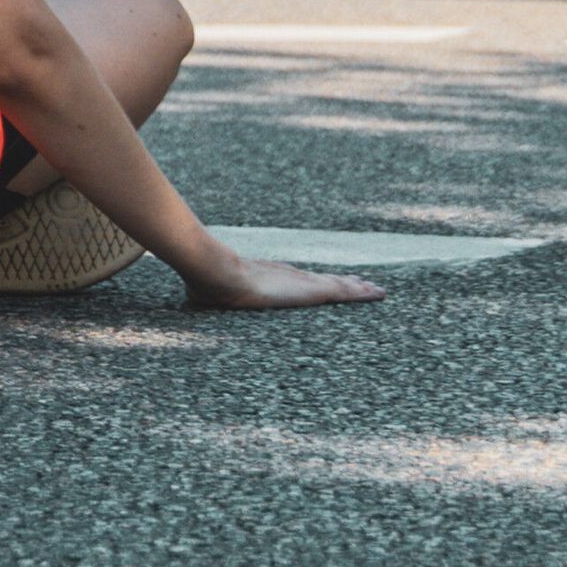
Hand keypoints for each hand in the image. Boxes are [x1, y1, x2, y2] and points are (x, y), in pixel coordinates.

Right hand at [184, 253, 385, 310]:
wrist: (217, 273)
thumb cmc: (208, 284)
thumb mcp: (209, 292)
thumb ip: (206, 291)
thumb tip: (188, 293)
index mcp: (270, 279)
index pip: (298, 281)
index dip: (315, 284)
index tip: (329, 285)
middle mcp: (290, 277)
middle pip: (324, 281)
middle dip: (345, 284)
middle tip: (365, 286)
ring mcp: (302, 283)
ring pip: (339, 286)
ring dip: (359, 288)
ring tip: (377, 291)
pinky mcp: (313, 290)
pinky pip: (345, 292)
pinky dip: (363, 292)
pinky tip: (379, 294)